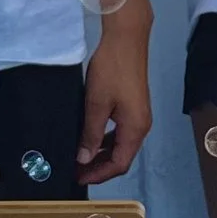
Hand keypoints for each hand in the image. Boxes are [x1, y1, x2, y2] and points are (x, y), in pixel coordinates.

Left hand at [79, 15, 152, 183]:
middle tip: (75, 170)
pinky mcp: (133, 106)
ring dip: (101, 153)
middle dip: (99, 166)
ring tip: (79, 157)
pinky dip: (105, 139)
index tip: (78, 178)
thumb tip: (84, 159)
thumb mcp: (96, 104)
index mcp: (135, 129)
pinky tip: (89, 137)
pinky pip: (120, 131)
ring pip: (120, 144)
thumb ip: (91, 134)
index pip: (119, 164)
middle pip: (122, 157)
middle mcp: (141, 126)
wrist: (126, 39)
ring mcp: (138, 115)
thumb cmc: (111, 71)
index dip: (98, 174)